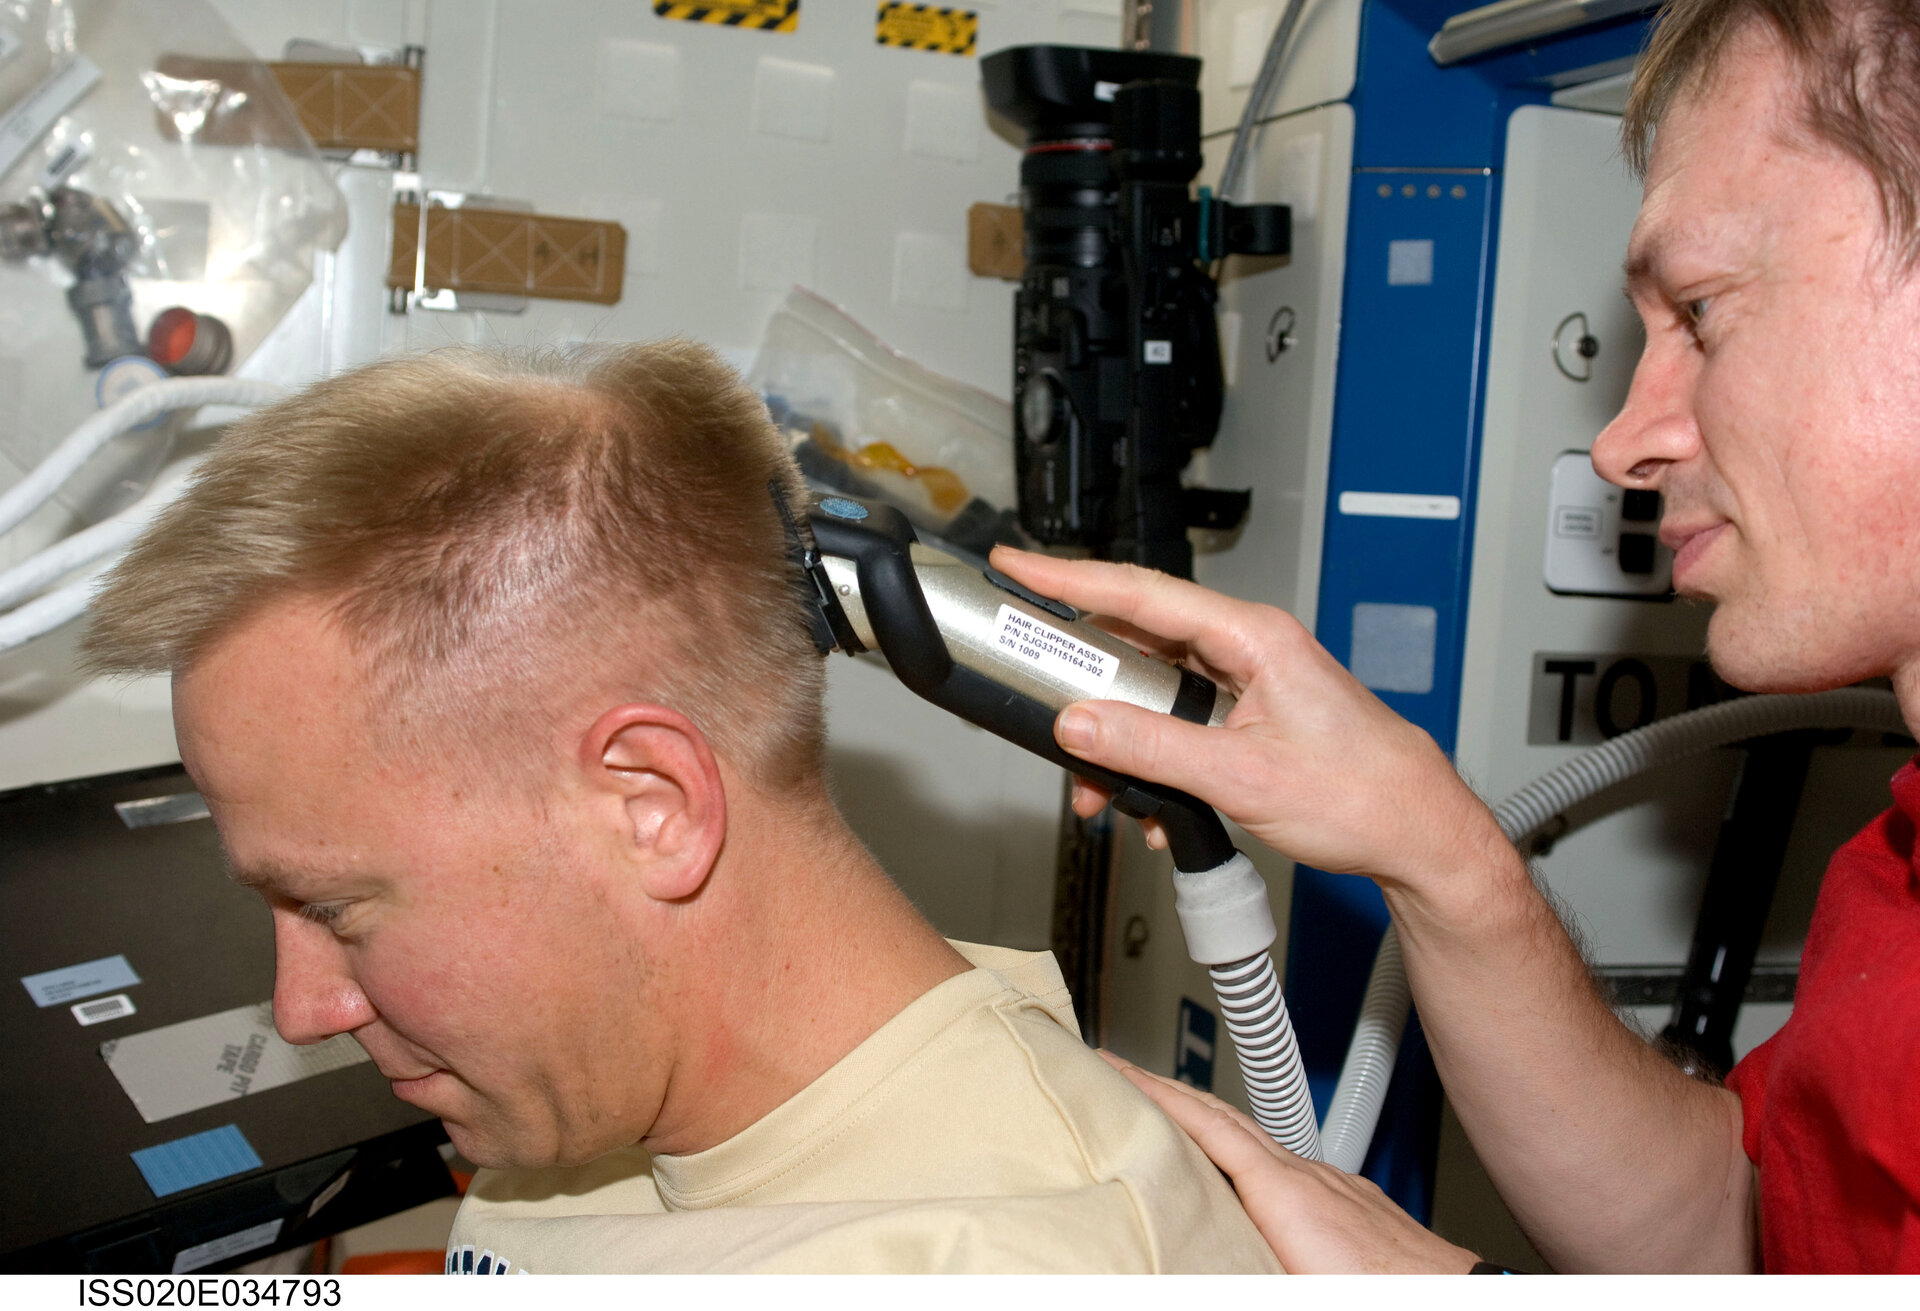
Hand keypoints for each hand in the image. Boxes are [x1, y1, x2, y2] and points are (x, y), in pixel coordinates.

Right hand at [987, 548, 1513, 896]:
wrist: (1417, 831)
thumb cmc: (1363, 795)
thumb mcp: (1240, 777)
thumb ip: (1150, 746)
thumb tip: (1080, 724)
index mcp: (1252, 637)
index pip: (1140, 592)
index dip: (1069, 577)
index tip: (1018, 565)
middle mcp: (1249, 648)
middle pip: (1138, 639)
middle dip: (1085, 681)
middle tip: (1037, 692)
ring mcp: (1249, 681)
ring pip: (1155, 689)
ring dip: (1120, 736)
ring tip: (1098, 785)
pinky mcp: (1249, 715)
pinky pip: (1180, 721)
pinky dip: (1152, 758)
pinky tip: (1150, 803)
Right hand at [1101, 1051, 1478, 1273]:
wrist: (1458, 1299)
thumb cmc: (1381, 1292)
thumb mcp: (1286, 1278)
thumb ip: (1234, 1255)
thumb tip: (1190, 1255)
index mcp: (1283, 1191)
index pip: (1204, 1123)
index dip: (1152, 1091)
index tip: (1110, 1067)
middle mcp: (1307, 1175)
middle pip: (1223, 1116)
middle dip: (1169, 1090)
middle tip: (1122, 1076)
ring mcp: (1334, 1184)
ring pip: (1256, 1139)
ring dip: (1207, 1121)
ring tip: (1169, 1120)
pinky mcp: (1355, 1202)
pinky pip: (1286, 1161)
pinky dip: (1249, 1152)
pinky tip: (1247, 1173)